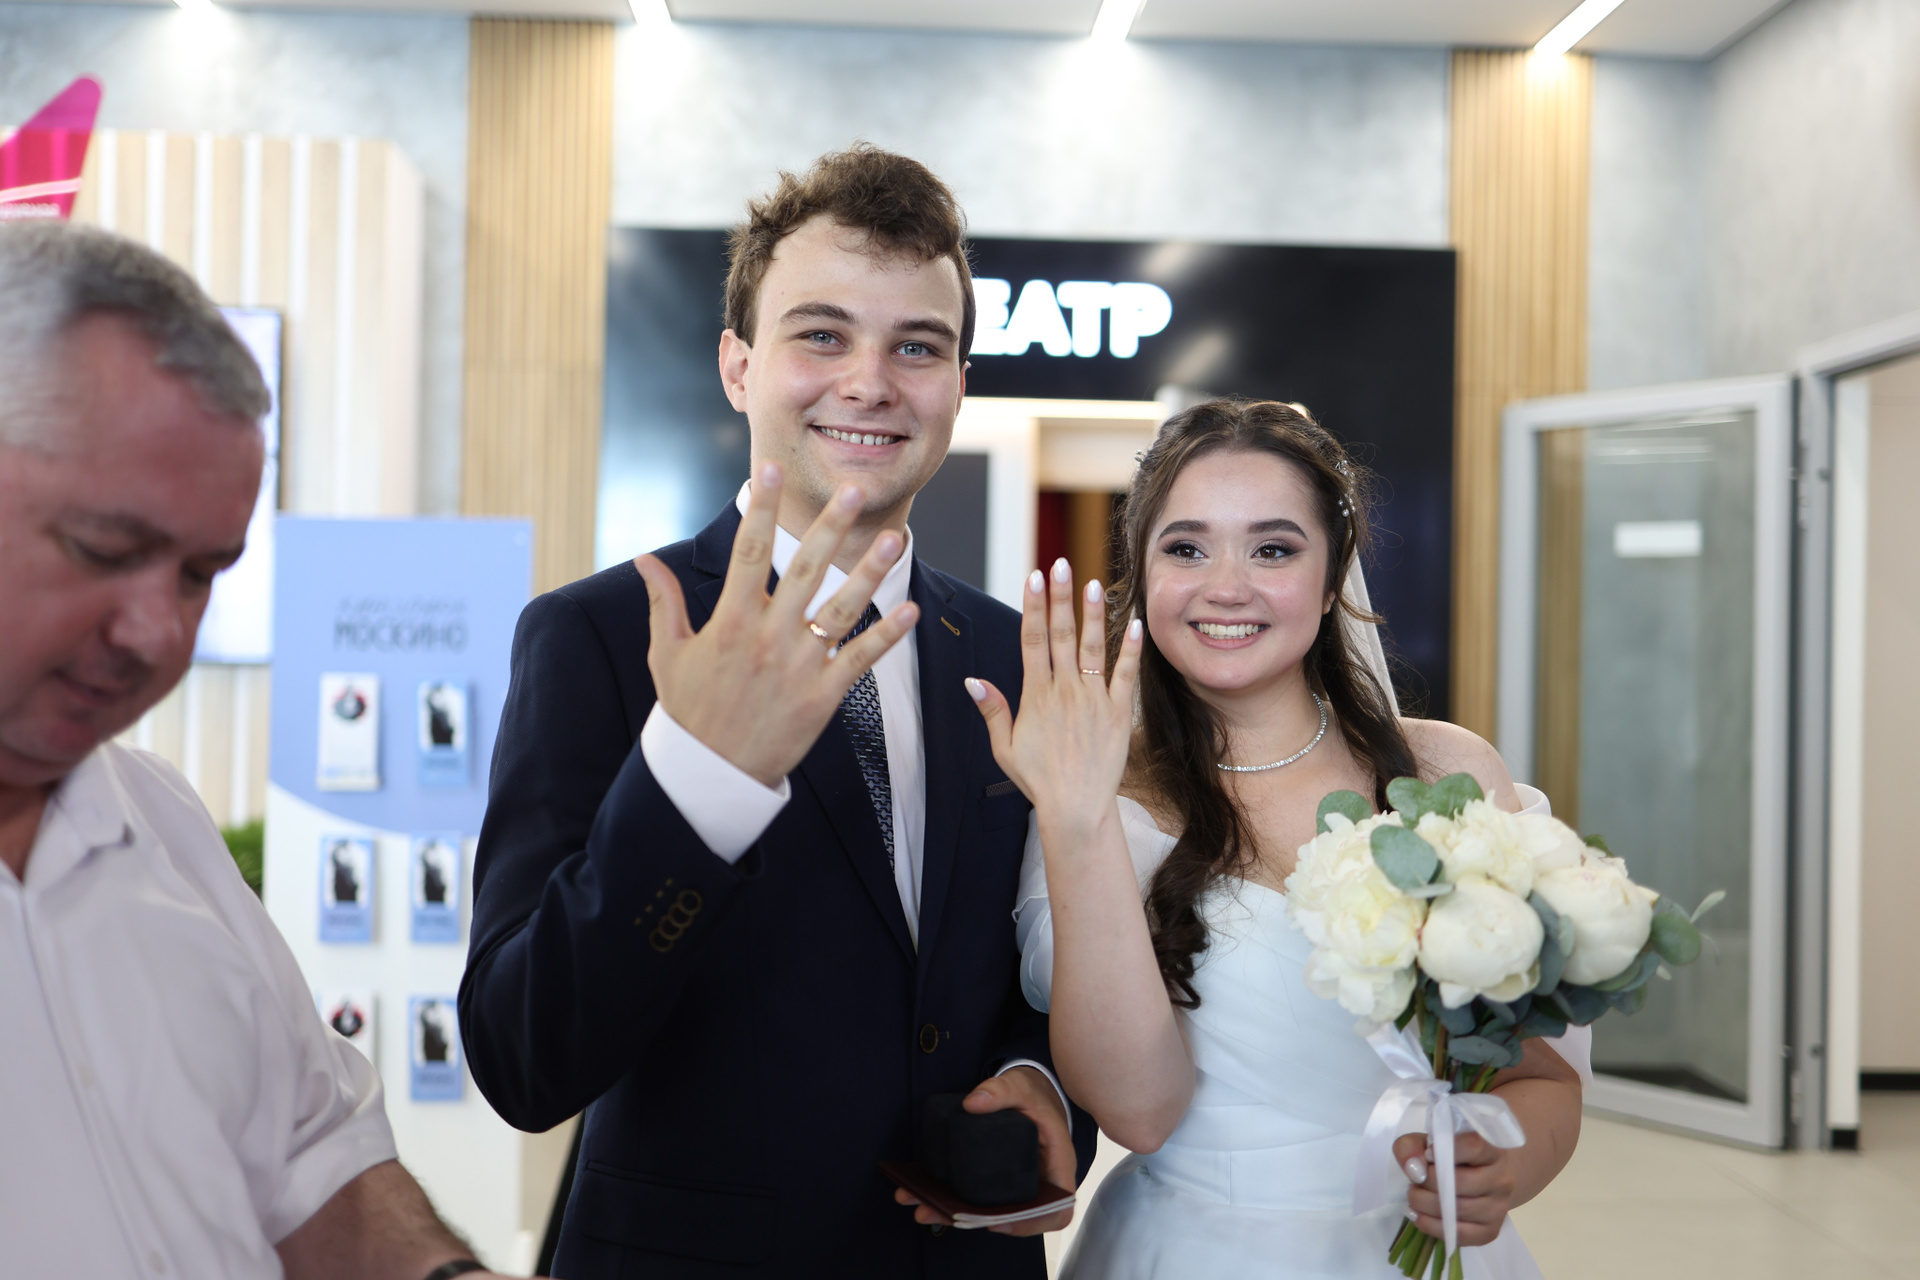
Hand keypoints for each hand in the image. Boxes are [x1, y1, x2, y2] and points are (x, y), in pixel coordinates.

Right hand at [634, 463, 918, 786]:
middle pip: (803, 570)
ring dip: (869, 573)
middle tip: (853, 492)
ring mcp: (797, 666)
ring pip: (840, 610)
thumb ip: (662, 602)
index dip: (761, 509)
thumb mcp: (666, 654)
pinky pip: (860, 659)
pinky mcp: (822, 696)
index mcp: (729, 621)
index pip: (748, 551)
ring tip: (894, 540)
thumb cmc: (689, 711)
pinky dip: (886, 636)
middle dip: (829, 528)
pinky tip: (909, 610)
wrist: (710, 772)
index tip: (770, 471)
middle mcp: (767, 637)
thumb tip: (644, 559)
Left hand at [893, 1066, 1077, 1235]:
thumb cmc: (1034, 1093)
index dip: (1033, 1222)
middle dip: (978, 1220)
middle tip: (947, 1214)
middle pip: (1016, 1215)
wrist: (1030, 1091)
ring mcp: (1017, 1183)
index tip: (1000, 1222)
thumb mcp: (1021, 1086)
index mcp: (1057, 1164)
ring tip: (923, 1209)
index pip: (1057, 1206)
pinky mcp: (996, 1179)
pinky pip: (978, 1196)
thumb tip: (973, 1103)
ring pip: (991, 1209)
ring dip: (956, 1213)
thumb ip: (1001, 1090)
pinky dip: (950, 1198)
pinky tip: (922, 1193)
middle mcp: (1039, 1181)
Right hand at [967, 559, 1143, 833]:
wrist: (1077, 808)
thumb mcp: (1005, 748)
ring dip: (1093, 614)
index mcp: (1036, 697)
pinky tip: (1134, 623)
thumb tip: (972, 681)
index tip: (1033, 577)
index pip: (1032, 641)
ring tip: (1093, 583)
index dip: (1033, 607)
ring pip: (1092, 648)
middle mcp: (1064, 692)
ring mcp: (1092, 700)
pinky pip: (1125, 675)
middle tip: (1059, 565)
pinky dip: (1131, 649)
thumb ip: (992, 711)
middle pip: (1061, 635)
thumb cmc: (1039, 780)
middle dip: (1059, 598)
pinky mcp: (1116, 712)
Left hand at [1394, 1131, 1517, 1247]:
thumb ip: (1412, 1146)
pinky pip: (1458, 1234)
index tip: (1427, 1155)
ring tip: (1414, 1195)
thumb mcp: (1427, 1142)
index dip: (1445, 1150)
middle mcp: (1502, 1180)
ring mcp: (1498, 1208)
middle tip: (1414, 1180)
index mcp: (1492, 1150)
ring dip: (1425, 1204)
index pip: (1474, 1147)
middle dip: (1427, 1181)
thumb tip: (1414, 1169)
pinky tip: (1418, 1215)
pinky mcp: (1490, 1231)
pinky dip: (1431, 1225)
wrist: (1479, 1179)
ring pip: (1457, 1210)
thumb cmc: (1451, 1156)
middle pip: (1460, 1182)